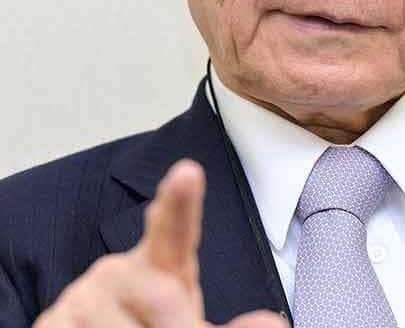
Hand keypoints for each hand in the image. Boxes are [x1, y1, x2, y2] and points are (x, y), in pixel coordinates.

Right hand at [33, 160, 286, 327]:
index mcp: (161, 267)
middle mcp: (117, 273)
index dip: (179, 203)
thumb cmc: (148, 325)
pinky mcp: (52, 323)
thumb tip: (272, 325)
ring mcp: (81, 298)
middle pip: (162, 302)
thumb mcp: (188, 322)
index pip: (174, 230)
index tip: (187, 172)